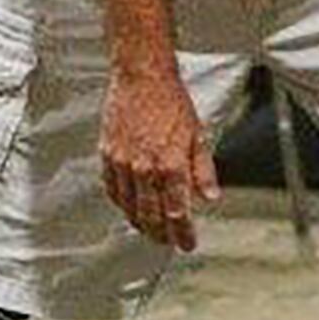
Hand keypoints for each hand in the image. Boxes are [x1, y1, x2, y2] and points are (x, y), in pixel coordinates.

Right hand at [100, 66, 219, 251]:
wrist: (141, 76)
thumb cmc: (170, 100)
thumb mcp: (197, 135)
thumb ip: (203, 170)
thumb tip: (210, 196)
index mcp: (170, 164)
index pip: (177, 213)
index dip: (183, 234)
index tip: (187, 243)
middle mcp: (144, 168)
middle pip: (151, 216)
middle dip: (161, 235)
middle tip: (169, 241)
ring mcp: (123, 163)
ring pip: (129, 207)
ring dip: (141, 224)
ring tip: (150, 230)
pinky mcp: (108, 155)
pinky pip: (112, 190)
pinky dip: (122, 204)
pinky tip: (129, 207)